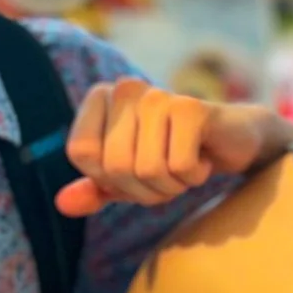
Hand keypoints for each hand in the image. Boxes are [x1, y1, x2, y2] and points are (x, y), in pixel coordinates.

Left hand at [58, 80, 292, 216]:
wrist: (229, 142)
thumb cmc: (172, 156)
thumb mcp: (128, 178)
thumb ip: (95, 189)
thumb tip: (63, 204)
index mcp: (101, 97)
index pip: (81, 152)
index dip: (106, 176)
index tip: (132, 170)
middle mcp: (126, 88)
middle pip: (114, 165)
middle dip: (143, 188)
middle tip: (166, 173)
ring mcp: (159, 95)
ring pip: (147, 169)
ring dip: (171, 185)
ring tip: (184, 165)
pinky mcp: (192, 107)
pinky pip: (179, 165)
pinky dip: (193, 176)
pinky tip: (202, 158)